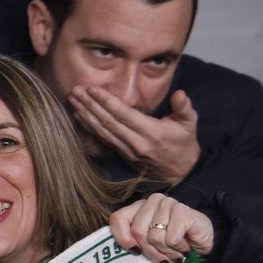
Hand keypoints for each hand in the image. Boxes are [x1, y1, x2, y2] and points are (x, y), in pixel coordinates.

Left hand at [68, 86, 200, 185]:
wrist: (180, 173)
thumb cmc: (184, 144)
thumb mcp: (189, 124)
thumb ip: (184, 107)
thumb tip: (180, 94)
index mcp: (152, 133)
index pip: (124, 115)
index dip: (107, 102)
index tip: (93, 89)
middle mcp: (136, 143)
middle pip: (108, 122)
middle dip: (90, 105)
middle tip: (76, 90)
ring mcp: (127, 151)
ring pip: (102, 132)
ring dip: (85, 115)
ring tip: (73, 101)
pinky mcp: (122, 155)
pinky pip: (102, 140)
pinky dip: (89, 128)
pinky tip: (79, 117)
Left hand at [108, 194, 214, 262]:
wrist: (204, 244)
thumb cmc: (173, 246)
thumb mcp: (149, 246)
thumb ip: (134, 244)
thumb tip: (127, 250)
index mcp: (137, 208)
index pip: (117, 219)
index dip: (123, 238)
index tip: (135, 252)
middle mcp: (151, 202)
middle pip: (137, 232)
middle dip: (151, 251)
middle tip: (163, 257)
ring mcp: (167, 203)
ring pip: (155, 237)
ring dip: (167, 252)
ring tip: (175, 251)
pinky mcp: (183, 210)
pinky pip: (171, 238)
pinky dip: (179, 248)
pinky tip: (185, 246)